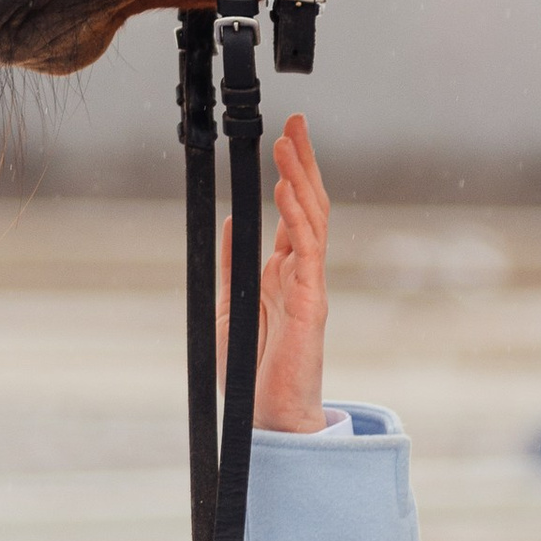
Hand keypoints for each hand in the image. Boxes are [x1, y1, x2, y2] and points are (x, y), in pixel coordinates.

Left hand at [216, 112, 330, 435]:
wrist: (266, 418)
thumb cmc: (251, 372)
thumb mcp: (230, 305)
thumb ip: (234, 263)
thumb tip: (236, 221)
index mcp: (282, 271)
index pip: (292, 210)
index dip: (291, 171)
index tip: (286, 135)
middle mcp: (300, 272)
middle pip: (308, 204)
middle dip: (303, 161)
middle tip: (296, 121)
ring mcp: (309, 285)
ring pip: (310, 220)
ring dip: (299, 179)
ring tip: (287, 143)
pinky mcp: (310, 303)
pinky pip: (306, 253)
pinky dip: (295, 219)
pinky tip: (286, 192)